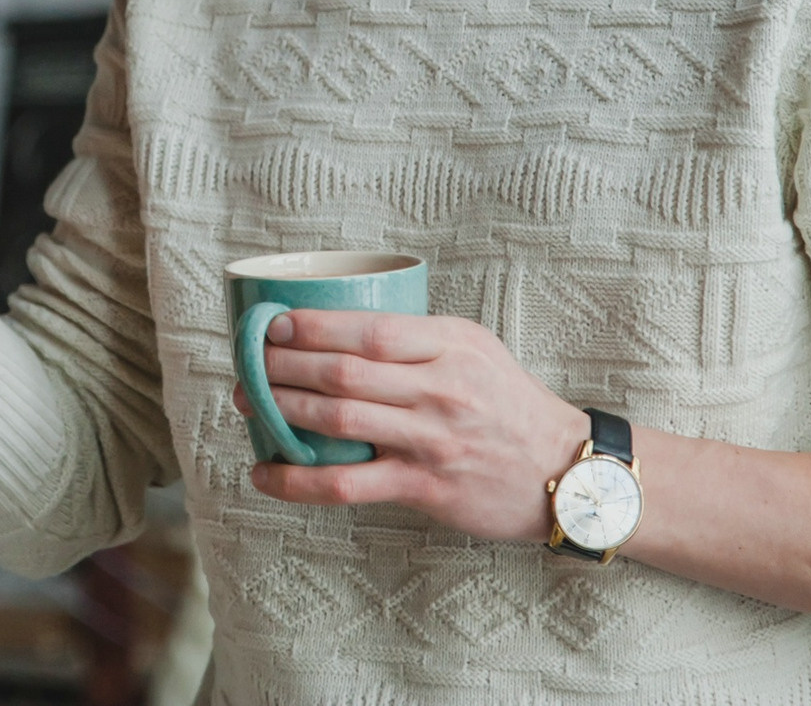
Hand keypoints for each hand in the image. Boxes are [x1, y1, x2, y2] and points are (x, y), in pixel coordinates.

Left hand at [238, 309, 586, 540]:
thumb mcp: (474, 348)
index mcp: (451, 344)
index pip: (369, 328)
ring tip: (247, 404)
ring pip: (339, 421)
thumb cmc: (508, 403)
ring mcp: (432, 439)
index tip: (272, 324)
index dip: (312, 325)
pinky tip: (265, 473)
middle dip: (282, 366)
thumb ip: (416, 338)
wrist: (564, 471)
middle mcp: (441, 388)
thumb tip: (337, 324)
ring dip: (281, 411)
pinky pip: (348, 484)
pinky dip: (298, 480)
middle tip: (246, 363)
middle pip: (343, 372)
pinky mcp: (425, 486)